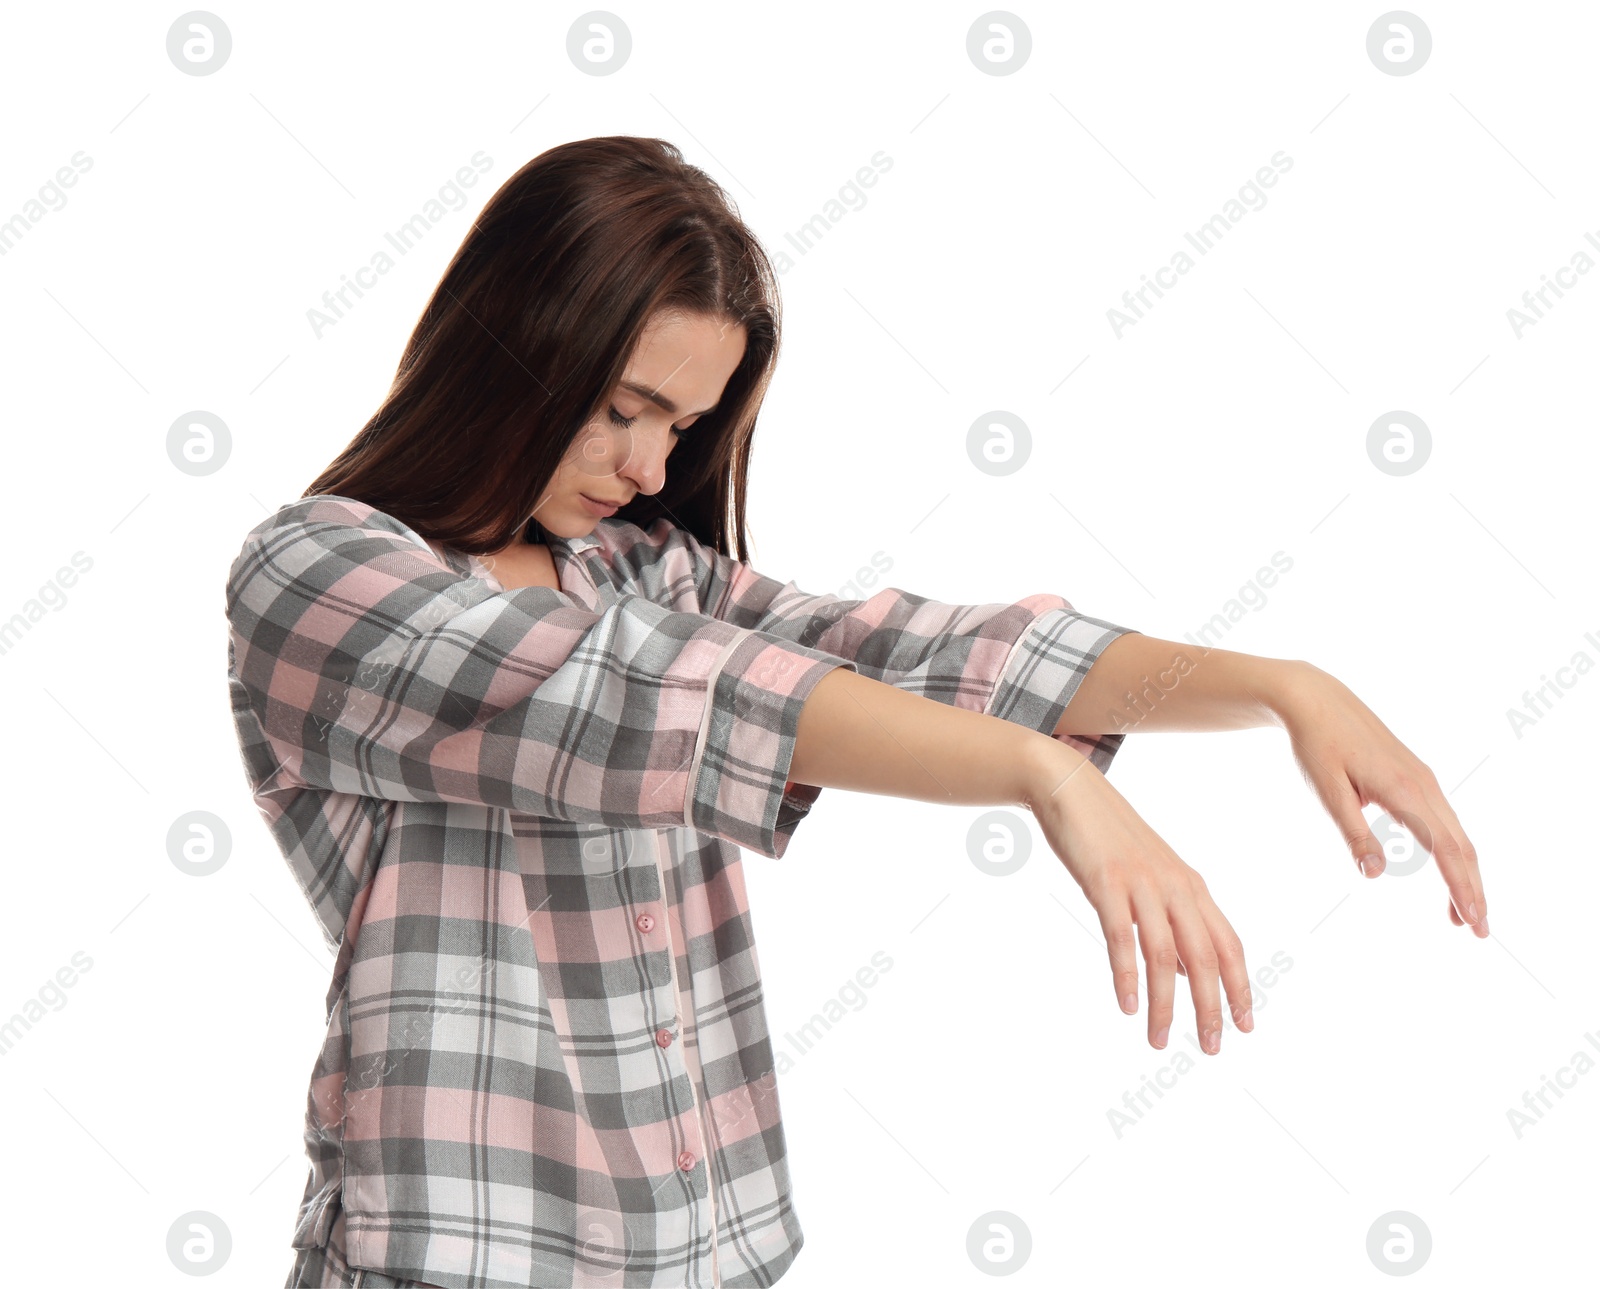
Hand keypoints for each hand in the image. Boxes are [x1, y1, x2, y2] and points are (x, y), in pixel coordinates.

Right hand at [1027, 744, 1252, 1054]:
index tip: (1246, 1026)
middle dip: (1212, 1007)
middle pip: (1205, 956)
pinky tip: (1127, 1004)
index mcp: (1190, 887)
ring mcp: (1141, 883)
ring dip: (1166, 1003)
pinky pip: (1121, 936)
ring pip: (1164, 954)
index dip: (1239, 987)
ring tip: (1160, 1040)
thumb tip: (1189, 970)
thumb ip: (1172, 918)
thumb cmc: (1108, 838)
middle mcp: (1174, 886)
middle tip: (1213, 1048)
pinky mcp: (1106, 882)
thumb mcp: (1150, 877)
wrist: (1071, 788)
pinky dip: (1126, 974)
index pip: (1228, 944)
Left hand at [1270, 663, 1487, 936]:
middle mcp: (1424, 785)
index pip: (1446, 850)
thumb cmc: (1317, 745)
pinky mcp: (1416, 778)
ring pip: (1456, 835)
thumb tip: (1375, 874)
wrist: (1316, 700)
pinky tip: (1447, 872)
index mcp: (1404, 791)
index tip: (1473, 922)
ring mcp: (1424, 780)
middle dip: (1472, 891)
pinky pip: (1444, 821)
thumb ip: (1353, 832)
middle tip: (1477, 932)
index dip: (1462, 888)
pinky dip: (1451, 852)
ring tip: (1461, 914)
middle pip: (1461, 847)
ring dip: (1464, 875)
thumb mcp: (1327, 791)